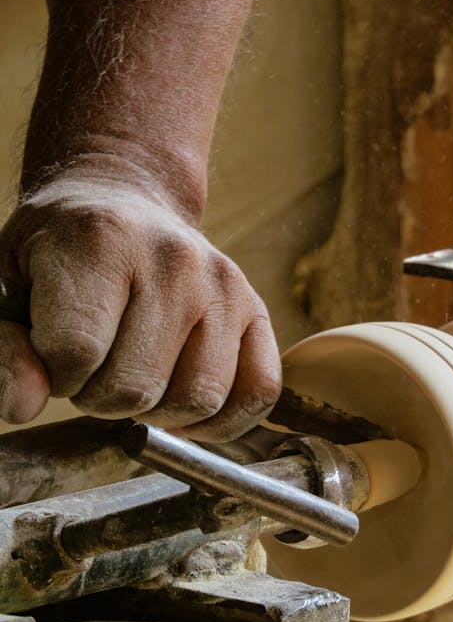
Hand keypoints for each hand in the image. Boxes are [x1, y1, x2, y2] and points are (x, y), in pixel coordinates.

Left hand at [0, 169, 280, 439]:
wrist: (124, 201)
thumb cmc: (58, 253)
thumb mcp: (4, 288)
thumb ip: (1, 351)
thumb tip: (25, 405)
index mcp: (99, 240)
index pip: (75, 356)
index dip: (56, 374)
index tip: (56, 350)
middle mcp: (174, 259)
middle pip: (134, 389)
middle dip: (102, 396)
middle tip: (97, 361)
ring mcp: (223, 286)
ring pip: (196, 401)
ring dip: (158, 409)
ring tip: (138, 373)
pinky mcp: (256, 310)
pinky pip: (258, 393)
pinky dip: (224, 420)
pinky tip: (188, 406)